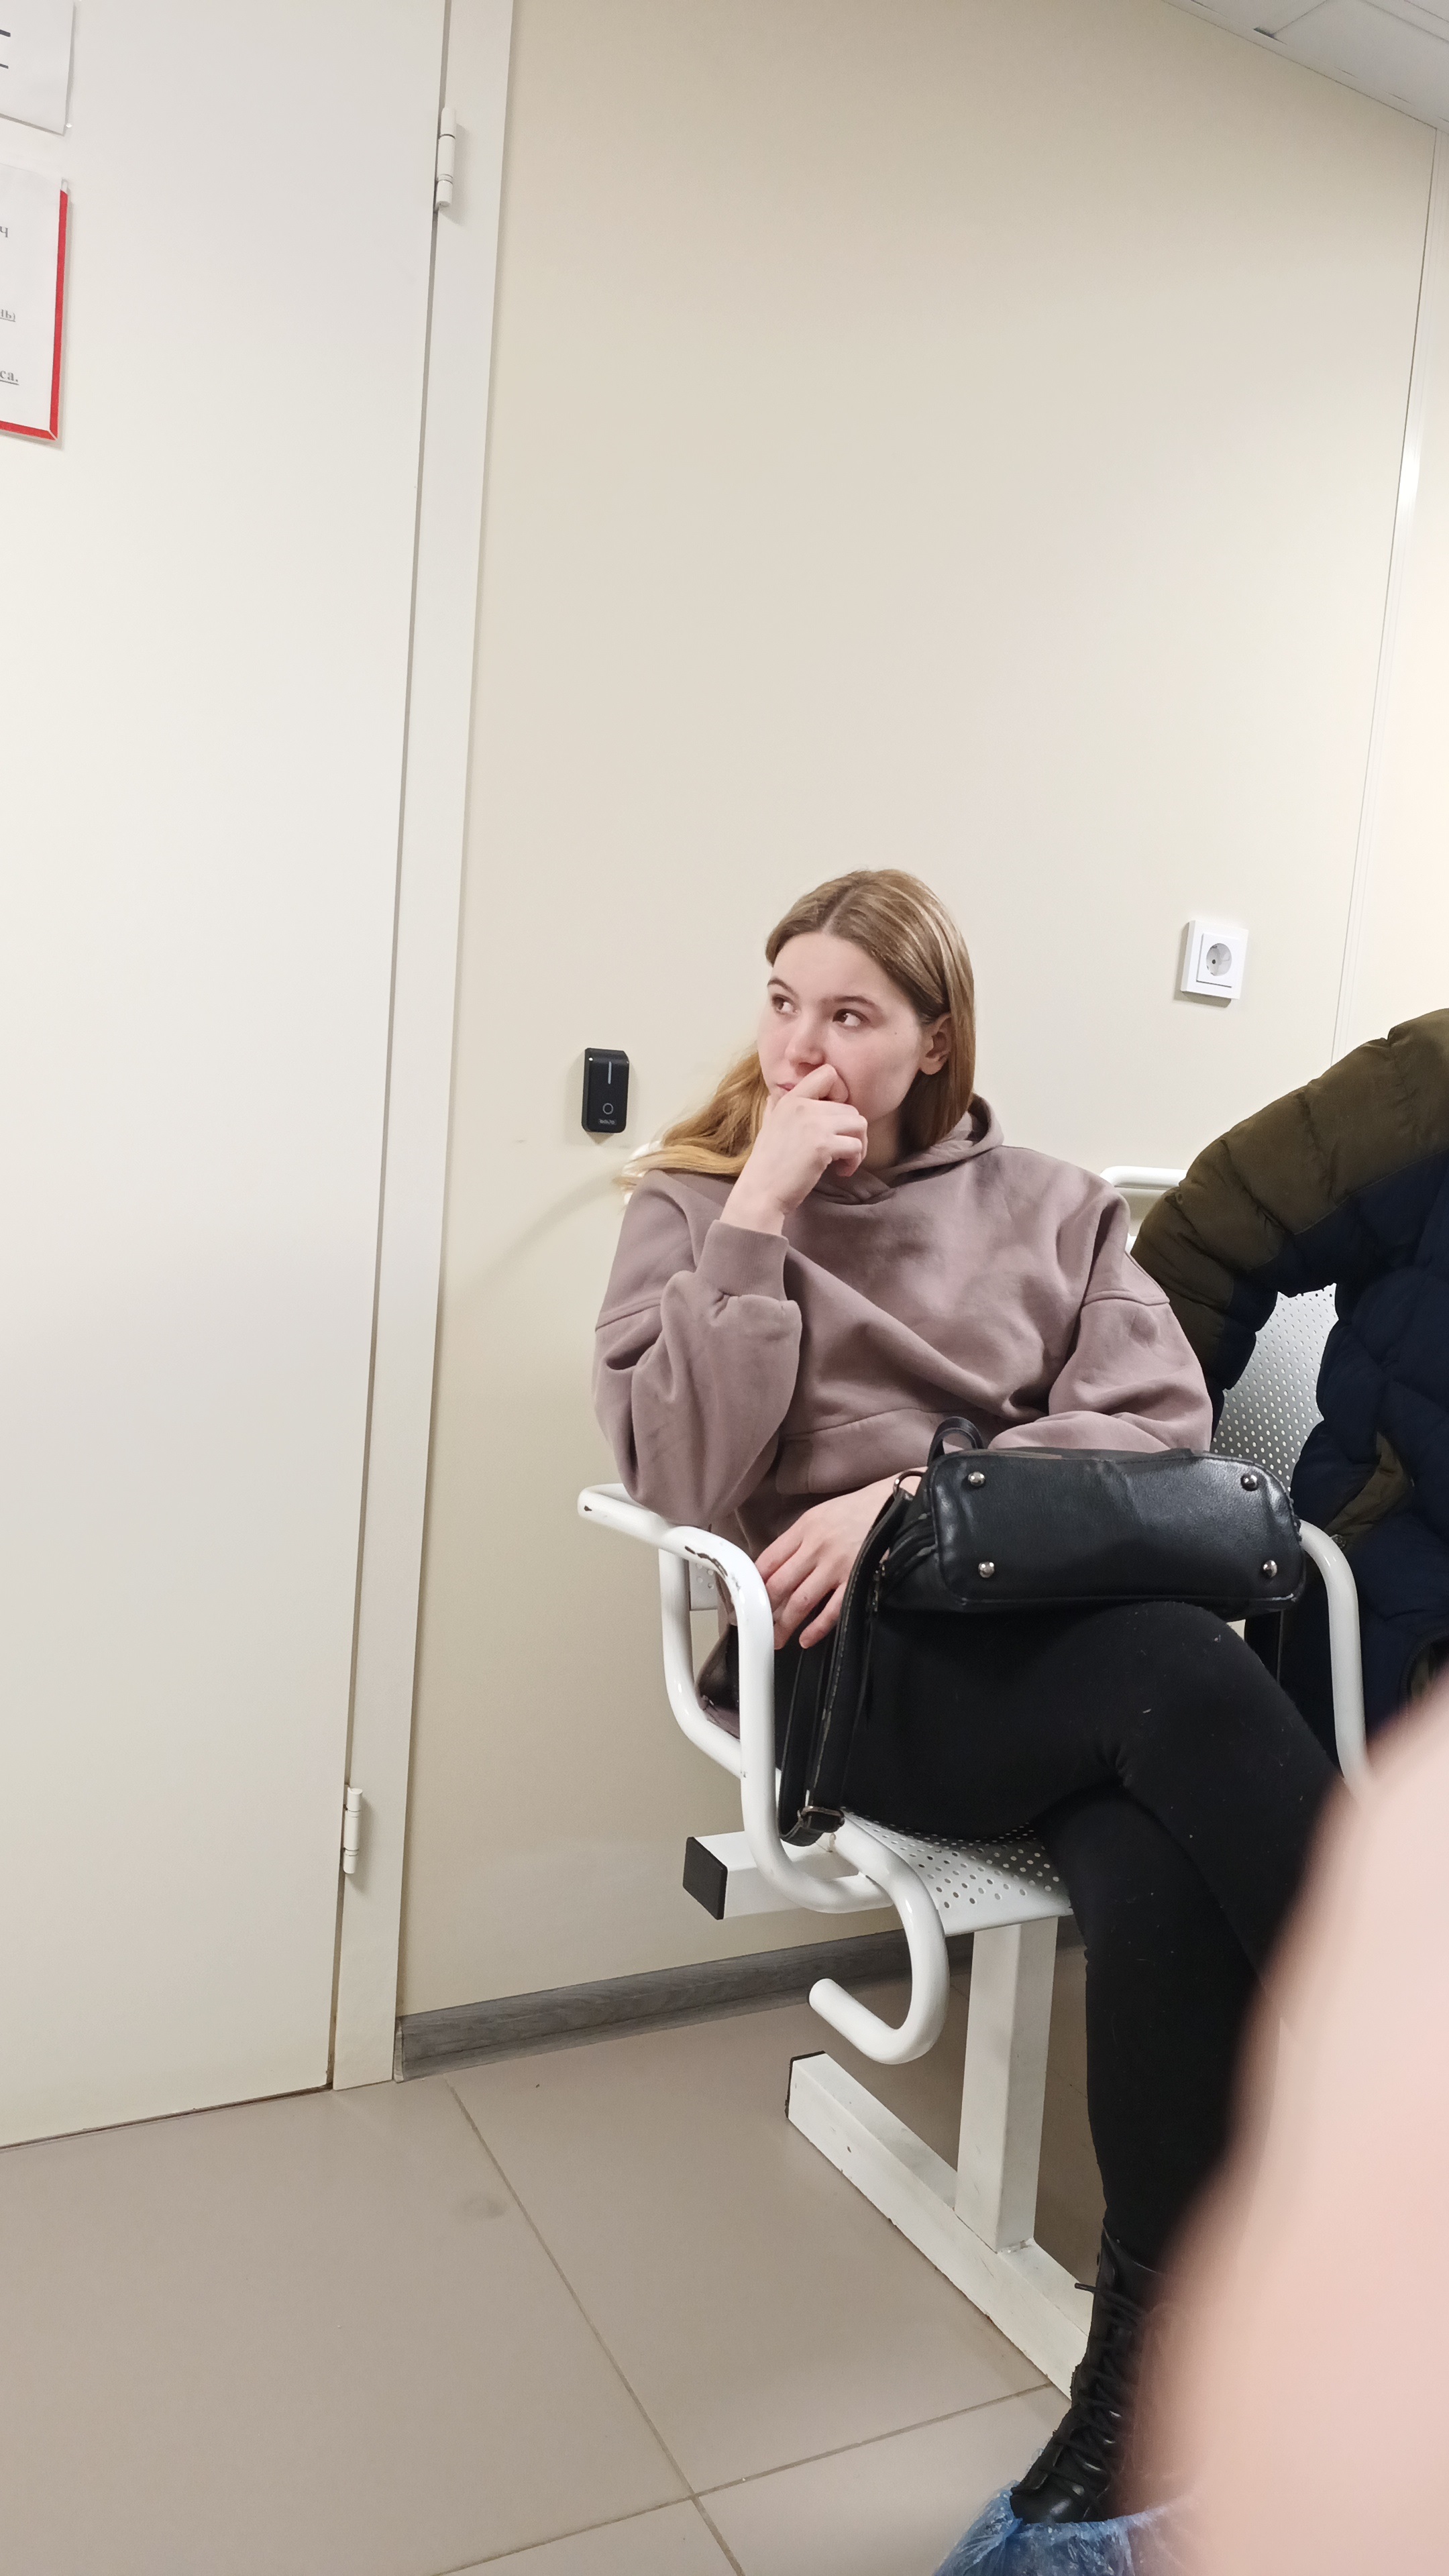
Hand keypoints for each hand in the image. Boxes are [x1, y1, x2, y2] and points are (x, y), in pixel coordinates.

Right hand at [721, 1064, 868, 1234]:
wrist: (760, 1192)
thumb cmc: (766, 1164)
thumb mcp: (767, 1127)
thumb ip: (775, 1108)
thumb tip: (773, 1096)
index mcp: (791, 1099)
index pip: (828, 1073)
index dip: (840, 1094)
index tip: (834, 1118)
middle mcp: (803, 1106)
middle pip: (851, 1107)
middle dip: (852, 1131)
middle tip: (843, 1152)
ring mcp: (814, 1125)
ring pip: (859, 1124)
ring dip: (858, 1144)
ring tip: (845, 1161)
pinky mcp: (823, 1146)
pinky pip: (856, 1146)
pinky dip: (854, 1161)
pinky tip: (841, 1171)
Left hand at [756, 1477, 900, 1648]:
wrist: (904, 1504)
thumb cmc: (863, 1509)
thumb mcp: (824, 1514)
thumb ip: (800, 1539)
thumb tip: (778, 1567)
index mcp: (805, 1527)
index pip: (768, 1560)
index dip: (753, 1583)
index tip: (746, 1598)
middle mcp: (817, 1547)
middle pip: (779, 1584)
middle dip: (764, 1609)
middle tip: (757, 1626)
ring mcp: (837, 1565)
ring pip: (800, 1601)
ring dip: (785, 1624)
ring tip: (776, 1639)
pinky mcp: (858, 1580)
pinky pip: (833, 1610)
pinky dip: (817, 1628)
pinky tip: (807, 1638)